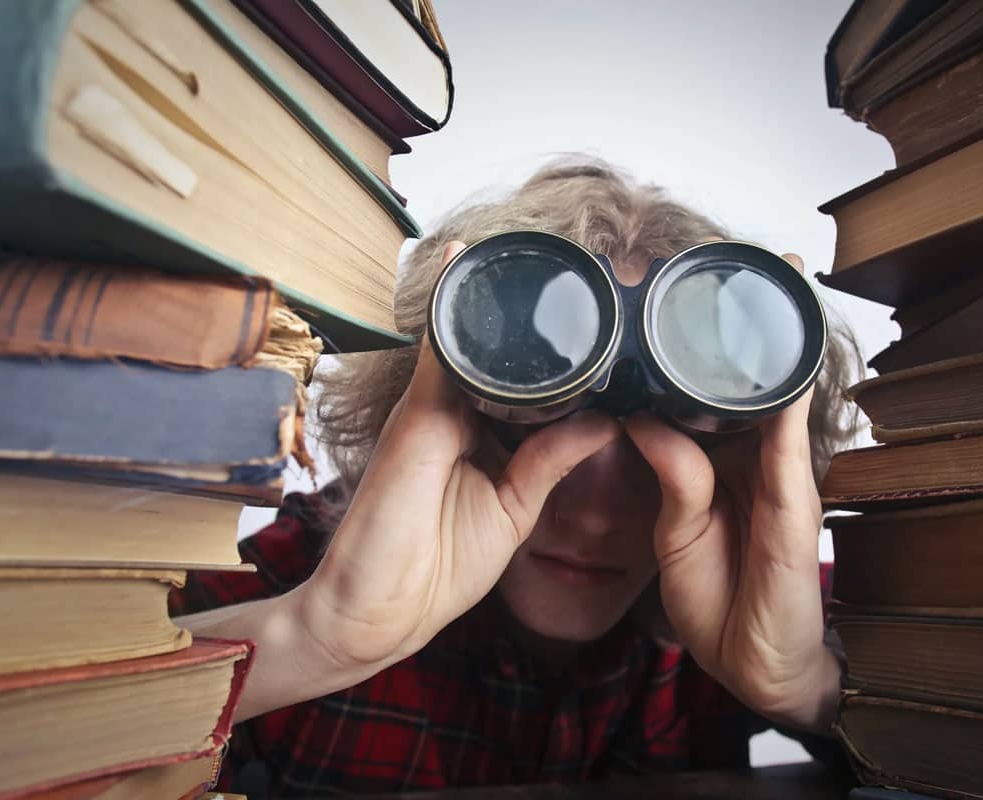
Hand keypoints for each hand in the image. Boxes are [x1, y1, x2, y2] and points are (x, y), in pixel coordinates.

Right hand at [293, 242, 620, 673]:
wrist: (376, 610)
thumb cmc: (437, 568)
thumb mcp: (513, 510)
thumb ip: (550, 461)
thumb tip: (606, 420)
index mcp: (480, 435)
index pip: (523, 380)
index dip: (557, 354)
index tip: (601, 320)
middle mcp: (454, 411)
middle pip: (498, 351)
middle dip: (532, 315)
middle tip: (585, 272)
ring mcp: (432, 407)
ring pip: (469, 338)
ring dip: (498, 299)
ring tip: (544, 251)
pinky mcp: (417, 413)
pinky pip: (438, 349)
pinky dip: (452, 308)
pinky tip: (469, 262)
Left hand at [623, 253, 841, 732]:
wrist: (754, 662)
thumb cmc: (719, 596)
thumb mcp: (678, 528)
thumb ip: (671, 471)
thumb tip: (641, 417)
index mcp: (723, 459)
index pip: (710, 389)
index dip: (699, 344)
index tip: (683, 290)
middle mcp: (755, 456)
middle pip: (752, 379)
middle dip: (749, 322)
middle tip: (744, 259)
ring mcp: (780, 475)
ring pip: (779, 396)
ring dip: (777, 342)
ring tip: (776, 280)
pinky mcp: (794, 504)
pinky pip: (789, 445)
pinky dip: (789, 401)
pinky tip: (785, 361)